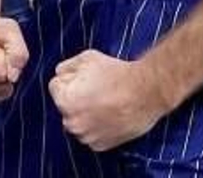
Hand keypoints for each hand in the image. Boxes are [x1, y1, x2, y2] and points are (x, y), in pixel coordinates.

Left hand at [47, 50, 170, 151]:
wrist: (146, 91)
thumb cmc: (118, 74)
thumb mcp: (87, 57)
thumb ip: (66, 67)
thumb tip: (60, 74)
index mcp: (64, 100)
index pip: (56, 87)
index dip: (71, 79)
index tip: (86, 78)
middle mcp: (71, 122)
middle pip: (66, 107)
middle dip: (76, 99)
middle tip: (97, 90)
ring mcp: (86, 136)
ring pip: (79, 122)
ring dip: (87, 115)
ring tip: (107, 103)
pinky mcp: (100, 145)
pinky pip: (92, 135)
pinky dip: (98, 128)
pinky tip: (111, 115)